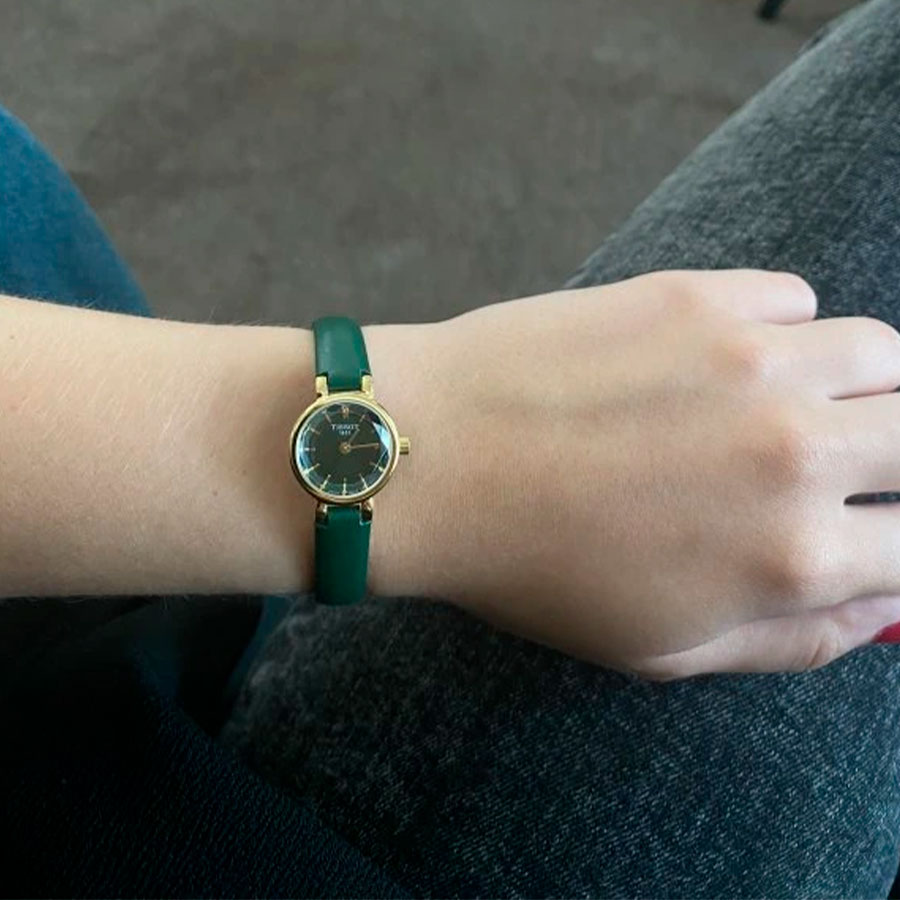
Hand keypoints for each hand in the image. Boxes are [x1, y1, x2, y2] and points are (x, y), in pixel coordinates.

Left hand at [364, 270, 899, 678]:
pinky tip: (731, 358)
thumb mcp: (661, 649)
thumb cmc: (534, 571)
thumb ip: (792, 640)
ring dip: (862, 387)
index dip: (896, 541)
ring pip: (882, 356)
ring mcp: (754, 360)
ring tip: (800, 405)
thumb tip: (879, 611)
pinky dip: (787, 329)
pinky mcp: (700, 295)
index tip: (868, 527)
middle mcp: (797, 453)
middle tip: (844, 466)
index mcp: (793, 558)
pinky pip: (795, 298)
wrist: (433, 460)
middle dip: (895, 460)